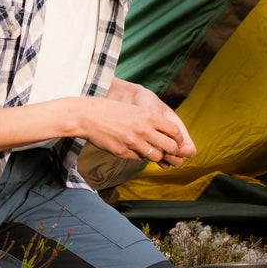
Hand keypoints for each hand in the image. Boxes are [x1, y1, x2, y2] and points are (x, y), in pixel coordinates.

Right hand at [74, 90, 195, 165]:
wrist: (87, 116)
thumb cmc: (111, 110)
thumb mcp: (135, 110)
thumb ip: (151, 121)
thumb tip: (167, 133)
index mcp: (148, 116)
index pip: (175, 132)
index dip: (179, 139)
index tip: (177, 142)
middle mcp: (143, 130)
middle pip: (170, 147)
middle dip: (172, 150)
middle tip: (168, 150)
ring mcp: (133, 142)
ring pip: (156, 156)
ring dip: (156, 154)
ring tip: (150, 149)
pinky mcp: (123, 152)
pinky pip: (139, 158)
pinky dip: (140, 155)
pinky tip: (133, 148)